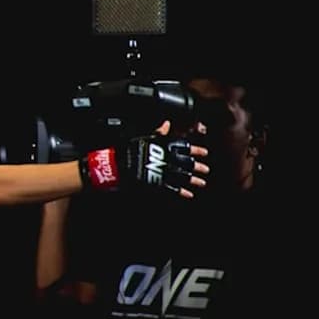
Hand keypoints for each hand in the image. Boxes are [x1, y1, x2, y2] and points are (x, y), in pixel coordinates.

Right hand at [80, 120, 209, 198]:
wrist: (113, 165)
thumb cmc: (125, 150)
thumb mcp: (141, 137)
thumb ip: (157, 132)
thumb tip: (167, 124)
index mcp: (163, 146)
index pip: (185, 147)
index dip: (196, 150)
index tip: (204, 152)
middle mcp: (166, 159)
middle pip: (187, 163)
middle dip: (198, 166)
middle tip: (205, 169)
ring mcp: (163, 172)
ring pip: (183, 177)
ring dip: (194, 180)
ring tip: (201, 183)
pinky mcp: (157, 184)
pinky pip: (173, 189)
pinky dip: (181, 192)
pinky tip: (188, 194)